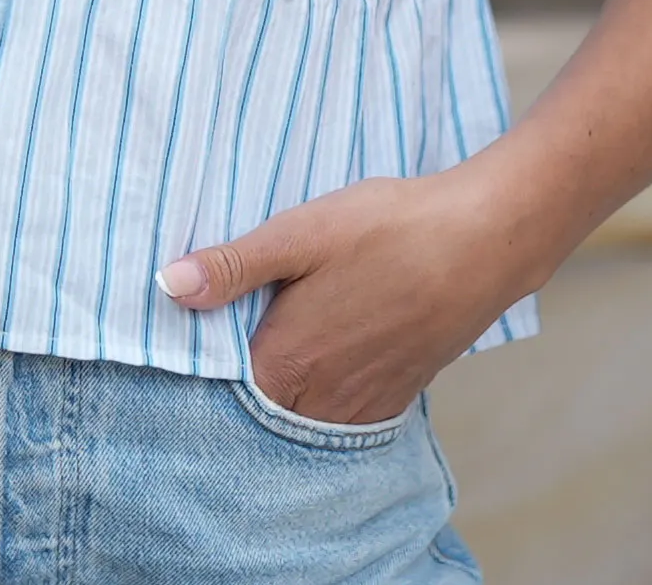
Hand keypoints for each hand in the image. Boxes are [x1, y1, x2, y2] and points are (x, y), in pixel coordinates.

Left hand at [157, 170, 537, 425]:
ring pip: (299, 420)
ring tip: (265, 359)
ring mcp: (361, 406)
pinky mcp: (395, 397)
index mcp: (285, 363)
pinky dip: (318, 403)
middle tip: (218, 352)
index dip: (195, 373)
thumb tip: (167, 285)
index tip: (175, 352)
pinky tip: (316, 367)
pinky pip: (340, 417)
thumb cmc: (390, 231)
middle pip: (257, 413)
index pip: (217, 393)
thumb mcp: (300, 234)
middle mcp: (319, 400)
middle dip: (232, 392)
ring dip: (278, 400)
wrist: (484, 243)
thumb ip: (233, 266)